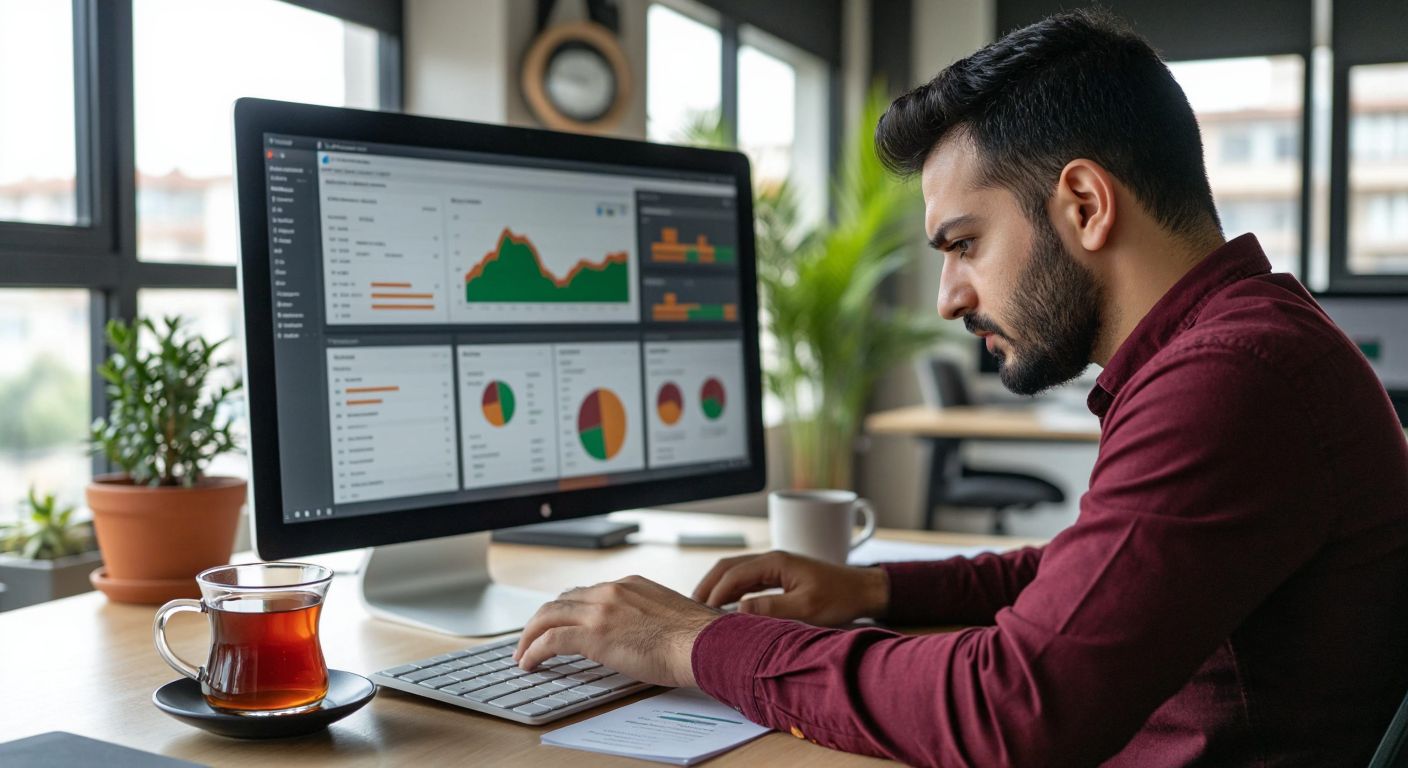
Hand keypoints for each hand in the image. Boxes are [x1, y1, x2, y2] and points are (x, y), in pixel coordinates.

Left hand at [513, 575, 721, 687]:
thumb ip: (646, 616)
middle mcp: (611, 591)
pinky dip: (533, 650)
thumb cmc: (696, 637)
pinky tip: (528, 662)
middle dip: (543, 619)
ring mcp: (601, 610)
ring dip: (530, 635)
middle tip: (532, 637)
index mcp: (629, 585)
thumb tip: (641, 633)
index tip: (559, 622)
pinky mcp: (594, 634)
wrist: (704, 643)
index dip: (568, 609)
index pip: (587, 593)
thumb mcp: (667, 614)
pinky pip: (550, 640)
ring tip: (523, 653)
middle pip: (562, 600)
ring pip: (549, 615)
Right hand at [692, 550, 890, 626]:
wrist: (863, 591)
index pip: (733, 574)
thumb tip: (738, 612)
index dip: (715, 593)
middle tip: (690, 607)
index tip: (701, 612)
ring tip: (701, 607)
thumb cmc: (839, 598)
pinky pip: (747, 580)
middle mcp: (772, 560)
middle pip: (728, 567)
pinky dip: (731, 591)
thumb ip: (771, 609)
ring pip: (736, 572)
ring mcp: (775, 567)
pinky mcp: (780, 576)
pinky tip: (726, 607)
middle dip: (708, 585)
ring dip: (718, 587)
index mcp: (776, 562)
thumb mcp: (806, 608)